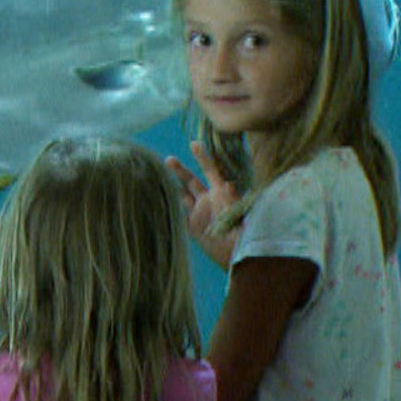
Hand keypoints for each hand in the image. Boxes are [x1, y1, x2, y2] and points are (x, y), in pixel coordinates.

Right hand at [166, 142, 241, 269]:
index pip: (211, 171)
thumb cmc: (243, 233)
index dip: (203, 158)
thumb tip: (228, 183)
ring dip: (172, 185)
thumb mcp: (239, 214)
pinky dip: (169, 206)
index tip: (193, 144)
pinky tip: (158, 197)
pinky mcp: (193, 227)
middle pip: (192, 181)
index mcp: (221, 193)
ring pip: (182, 195)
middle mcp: (209, 200)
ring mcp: (200, 213)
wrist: (236, 256)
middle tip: (168, 159)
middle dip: (180, 170)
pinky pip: (178, 214)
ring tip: (158, 174)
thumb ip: (233, 200)